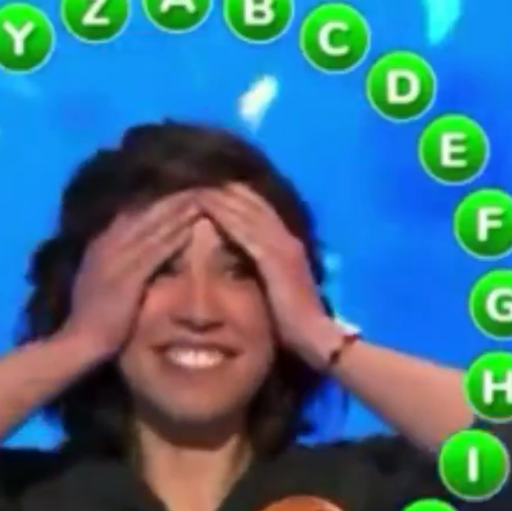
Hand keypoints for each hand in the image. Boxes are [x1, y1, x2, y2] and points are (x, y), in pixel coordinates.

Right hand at [59, 193, 198, 358]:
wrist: (78, 344)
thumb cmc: (95, 318)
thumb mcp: (103, 281)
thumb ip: (117, 263)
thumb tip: (142, 252)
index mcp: (101, 244)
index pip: (133, 212)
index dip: (160, 198)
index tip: (184, 186)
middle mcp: (107, 245)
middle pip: (145, 211)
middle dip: (172, 195)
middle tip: (200, 180)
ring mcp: (115, 260)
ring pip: (151, 225)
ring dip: (177, 208)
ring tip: (202, 193)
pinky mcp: (126, 278)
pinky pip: (155, 250)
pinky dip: (174, 234)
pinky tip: (193, 224)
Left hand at [200, 185, 342, 367]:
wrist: (315, 336)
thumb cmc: (292, 322)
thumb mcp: (274, 287)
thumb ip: (260, 270)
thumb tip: (236, 262)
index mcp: (286, 244)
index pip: (258, 209)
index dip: (234, 195)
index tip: (209, 184)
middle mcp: (285, 238)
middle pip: (251, 201)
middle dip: (225, 187)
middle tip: (197, 174)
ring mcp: (282, 245)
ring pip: (247, 208)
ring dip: (222, 194)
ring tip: (196, 181)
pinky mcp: (275, 256)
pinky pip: (245, 227)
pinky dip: (226, 212)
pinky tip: (206, 202)